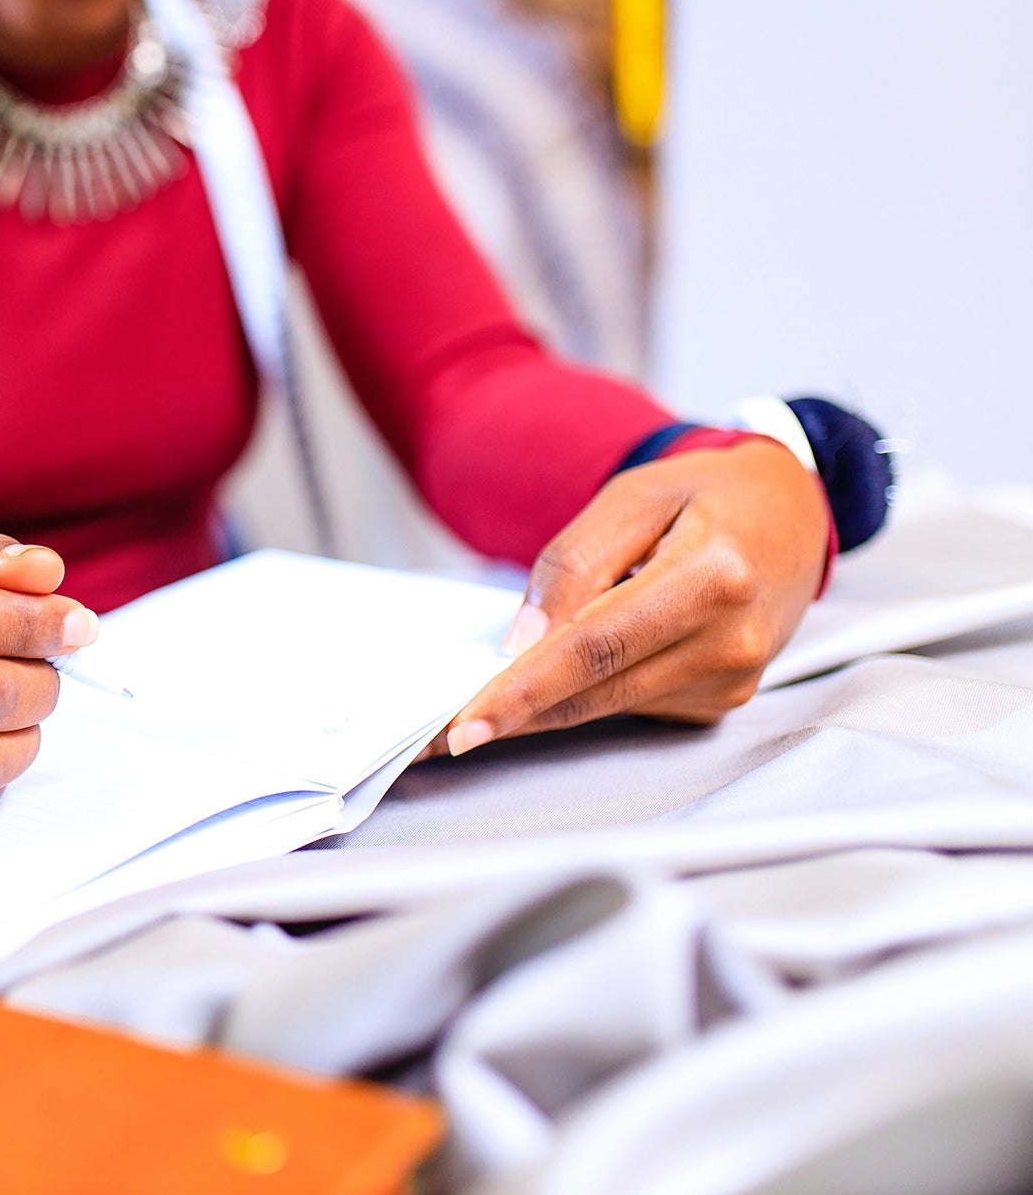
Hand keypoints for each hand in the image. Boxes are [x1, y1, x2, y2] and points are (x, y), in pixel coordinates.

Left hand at [440, 439, 828, 756]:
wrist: (791, 511)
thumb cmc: (706, 496)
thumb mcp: (631, 498)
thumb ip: (572, 565)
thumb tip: (522, 644)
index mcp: (712, 578)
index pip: (594, 648)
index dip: (522, 690)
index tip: (463, 724)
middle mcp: (732, 641)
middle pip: (596, 690)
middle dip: (512, 714)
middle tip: (438, 735)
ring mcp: (732, 679)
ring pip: (607, 706)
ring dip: (539, 711)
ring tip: (474, 713)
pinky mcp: (723, 698)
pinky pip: (632, 704)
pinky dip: (583, 698)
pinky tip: (550, 685)